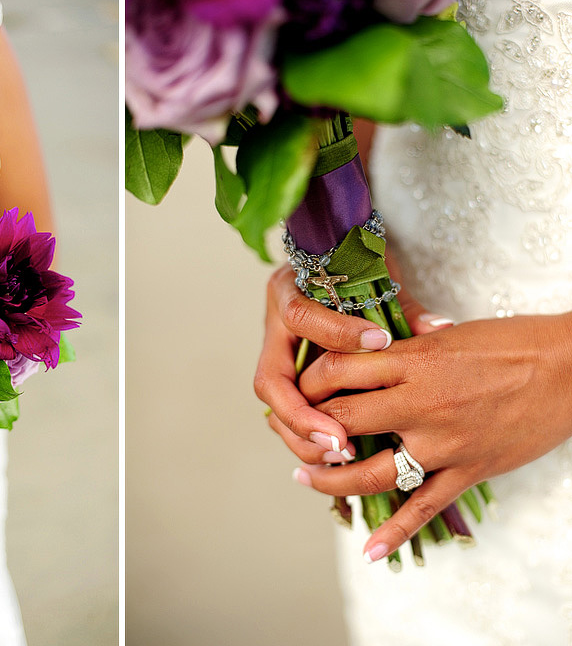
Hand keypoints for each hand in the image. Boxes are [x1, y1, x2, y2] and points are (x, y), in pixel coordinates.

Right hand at [255, 264, 400, 463]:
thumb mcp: (377, 276)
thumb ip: (401, 306)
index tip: (379, 343)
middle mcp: (274, 327)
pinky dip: (312, 437)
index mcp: (289, 291)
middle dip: (302, 415)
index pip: (301, 317)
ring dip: (305, 435)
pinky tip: (343, 452)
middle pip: (270, 381)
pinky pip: (292, 415)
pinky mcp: (291, 377)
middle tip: (340, 440)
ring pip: (275, 407)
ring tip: (344, 453)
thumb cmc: (355, 264)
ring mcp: (279, 355)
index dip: (335, 335)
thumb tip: (439, 328)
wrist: (335, 256)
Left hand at [293, 313, 571, 562]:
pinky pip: (423, 508)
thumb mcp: (446, 334)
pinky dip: (394, 533)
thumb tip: (364, 352)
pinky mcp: (467, 470)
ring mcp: (443, 442)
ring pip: (370, 472)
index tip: (298, 386)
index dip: (308, 381)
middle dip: (306, 427)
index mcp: (412, 360)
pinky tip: (369, 550)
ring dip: (329, 479)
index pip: (335, 371)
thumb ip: (401, 349)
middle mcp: (420, 402)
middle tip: (288, 432)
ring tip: (303, 477)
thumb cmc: (511, 342)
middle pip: (340, 420)